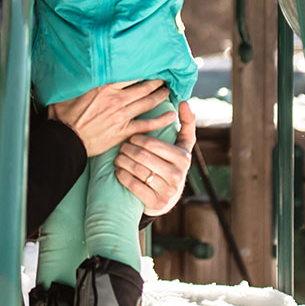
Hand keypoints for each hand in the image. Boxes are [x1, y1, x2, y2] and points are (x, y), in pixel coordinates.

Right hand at [48, 80, 172, 157]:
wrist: (65, 140)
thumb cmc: (63, 116)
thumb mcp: (68, 92)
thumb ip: (78, 81)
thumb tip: (76, 69)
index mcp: (104, 87)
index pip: (130, 75)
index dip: (142, 70)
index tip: (150, 66)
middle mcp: (116, 99)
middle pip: (143, 87)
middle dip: (156, 82)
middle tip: (164, 78)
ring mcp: (122, 115)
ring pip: (148, 103)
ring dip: (160, 96)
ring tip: (168, 91)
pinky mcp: (124, 131)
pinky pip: (147, 124)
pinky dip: (161, 120)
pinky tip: (171, 115)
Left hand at [115, 101, 195, 215]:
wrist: (167, 198)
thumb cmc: (172, 164)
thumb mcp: (182, 145)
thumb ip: (186, 123)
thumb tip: (184, 102)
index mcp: (183, 157)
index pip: (153, 143)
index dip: (138, 138)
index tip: (131, 137)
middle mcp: (178, 175)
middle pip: (142, 156)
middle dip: (128, 149)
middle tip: (121, 146)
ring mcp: (167, 190)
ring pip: (136, 170)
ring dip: (122, 161)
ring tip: (118, 156)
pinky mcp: (156, 203)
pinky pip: (132, 185)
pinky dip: (122, 175)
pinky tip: (119, 170)